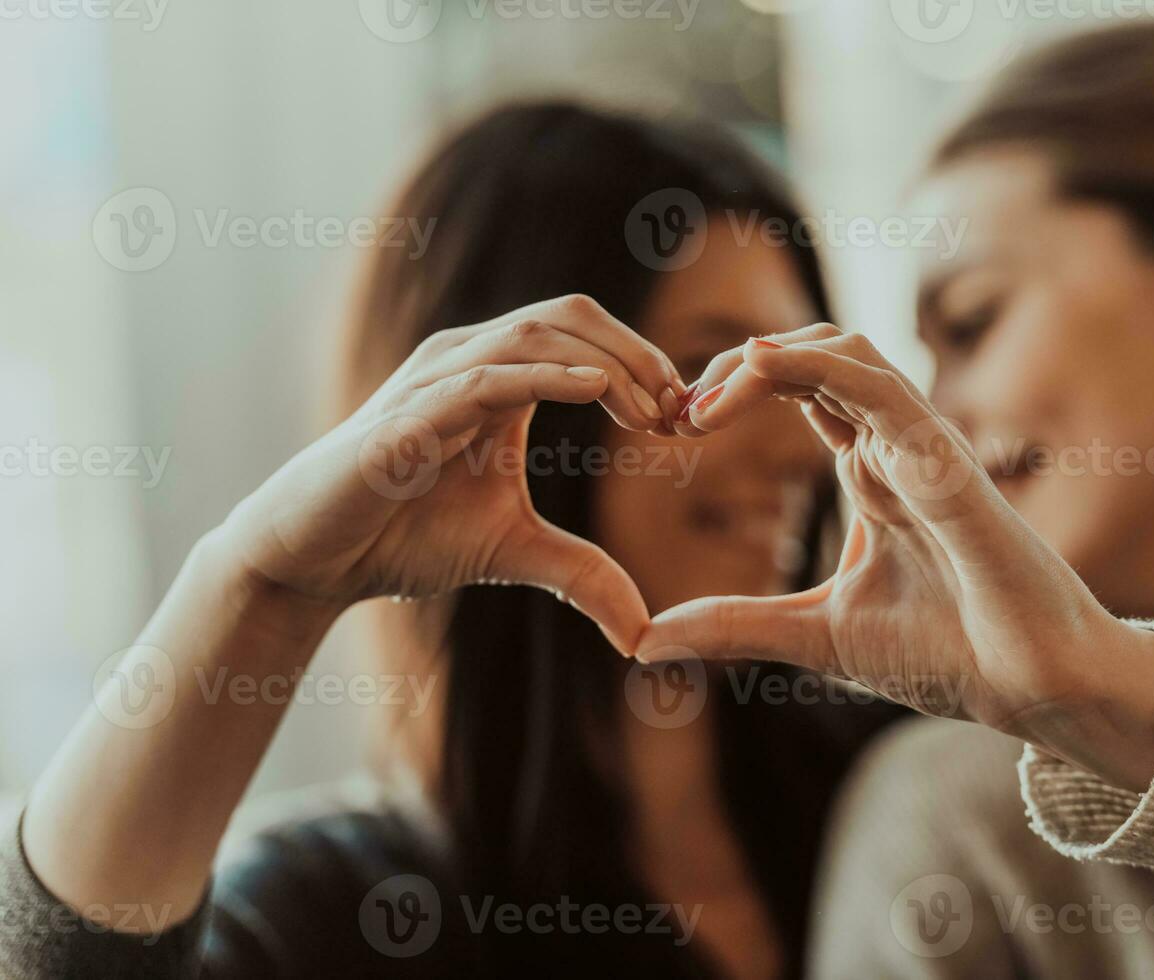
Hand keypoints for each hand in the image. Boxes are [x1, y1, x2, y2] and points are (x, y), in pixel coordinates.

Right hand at [216, 294, 682, 652]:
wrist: (315, 559)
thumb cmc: (404, 537)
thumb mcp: (513, 552)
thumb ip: (581, 574)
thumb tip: (642, 633)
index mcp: (497, 377)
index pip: (584, 336)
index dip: (643, 364)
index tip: (684, 418)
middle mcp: (468, 360)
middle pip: (571, 315)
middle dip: (638, 353)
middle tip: (682, 408)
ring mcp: (436, 379)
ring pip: (535, 334)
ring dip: (607, 363)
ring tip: (654, 409)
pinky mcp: (411, 415)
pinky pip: (487, 378)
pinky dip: (546, 377)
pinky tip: (597, 391)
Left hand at [636, 324, 1153, 789]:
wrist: (1029, 685)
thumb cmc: (946, 654)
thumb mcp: (813, 634)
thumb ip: (734, 625)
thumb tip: (646, 638)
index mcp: (870, 472)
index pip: (797, 392)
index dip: (730, 393)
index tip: (671, 429)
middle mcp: (893, 445)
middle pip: (810, 355)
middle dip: (733, 367)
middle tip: (672, 413)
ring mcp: (920, 443)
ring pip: (844, 349)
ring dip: (764, 357)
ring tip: (701, 401)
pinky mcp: (943, 456)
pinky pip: (878, 381)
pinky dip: (815, 362)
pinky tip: (755, 368)